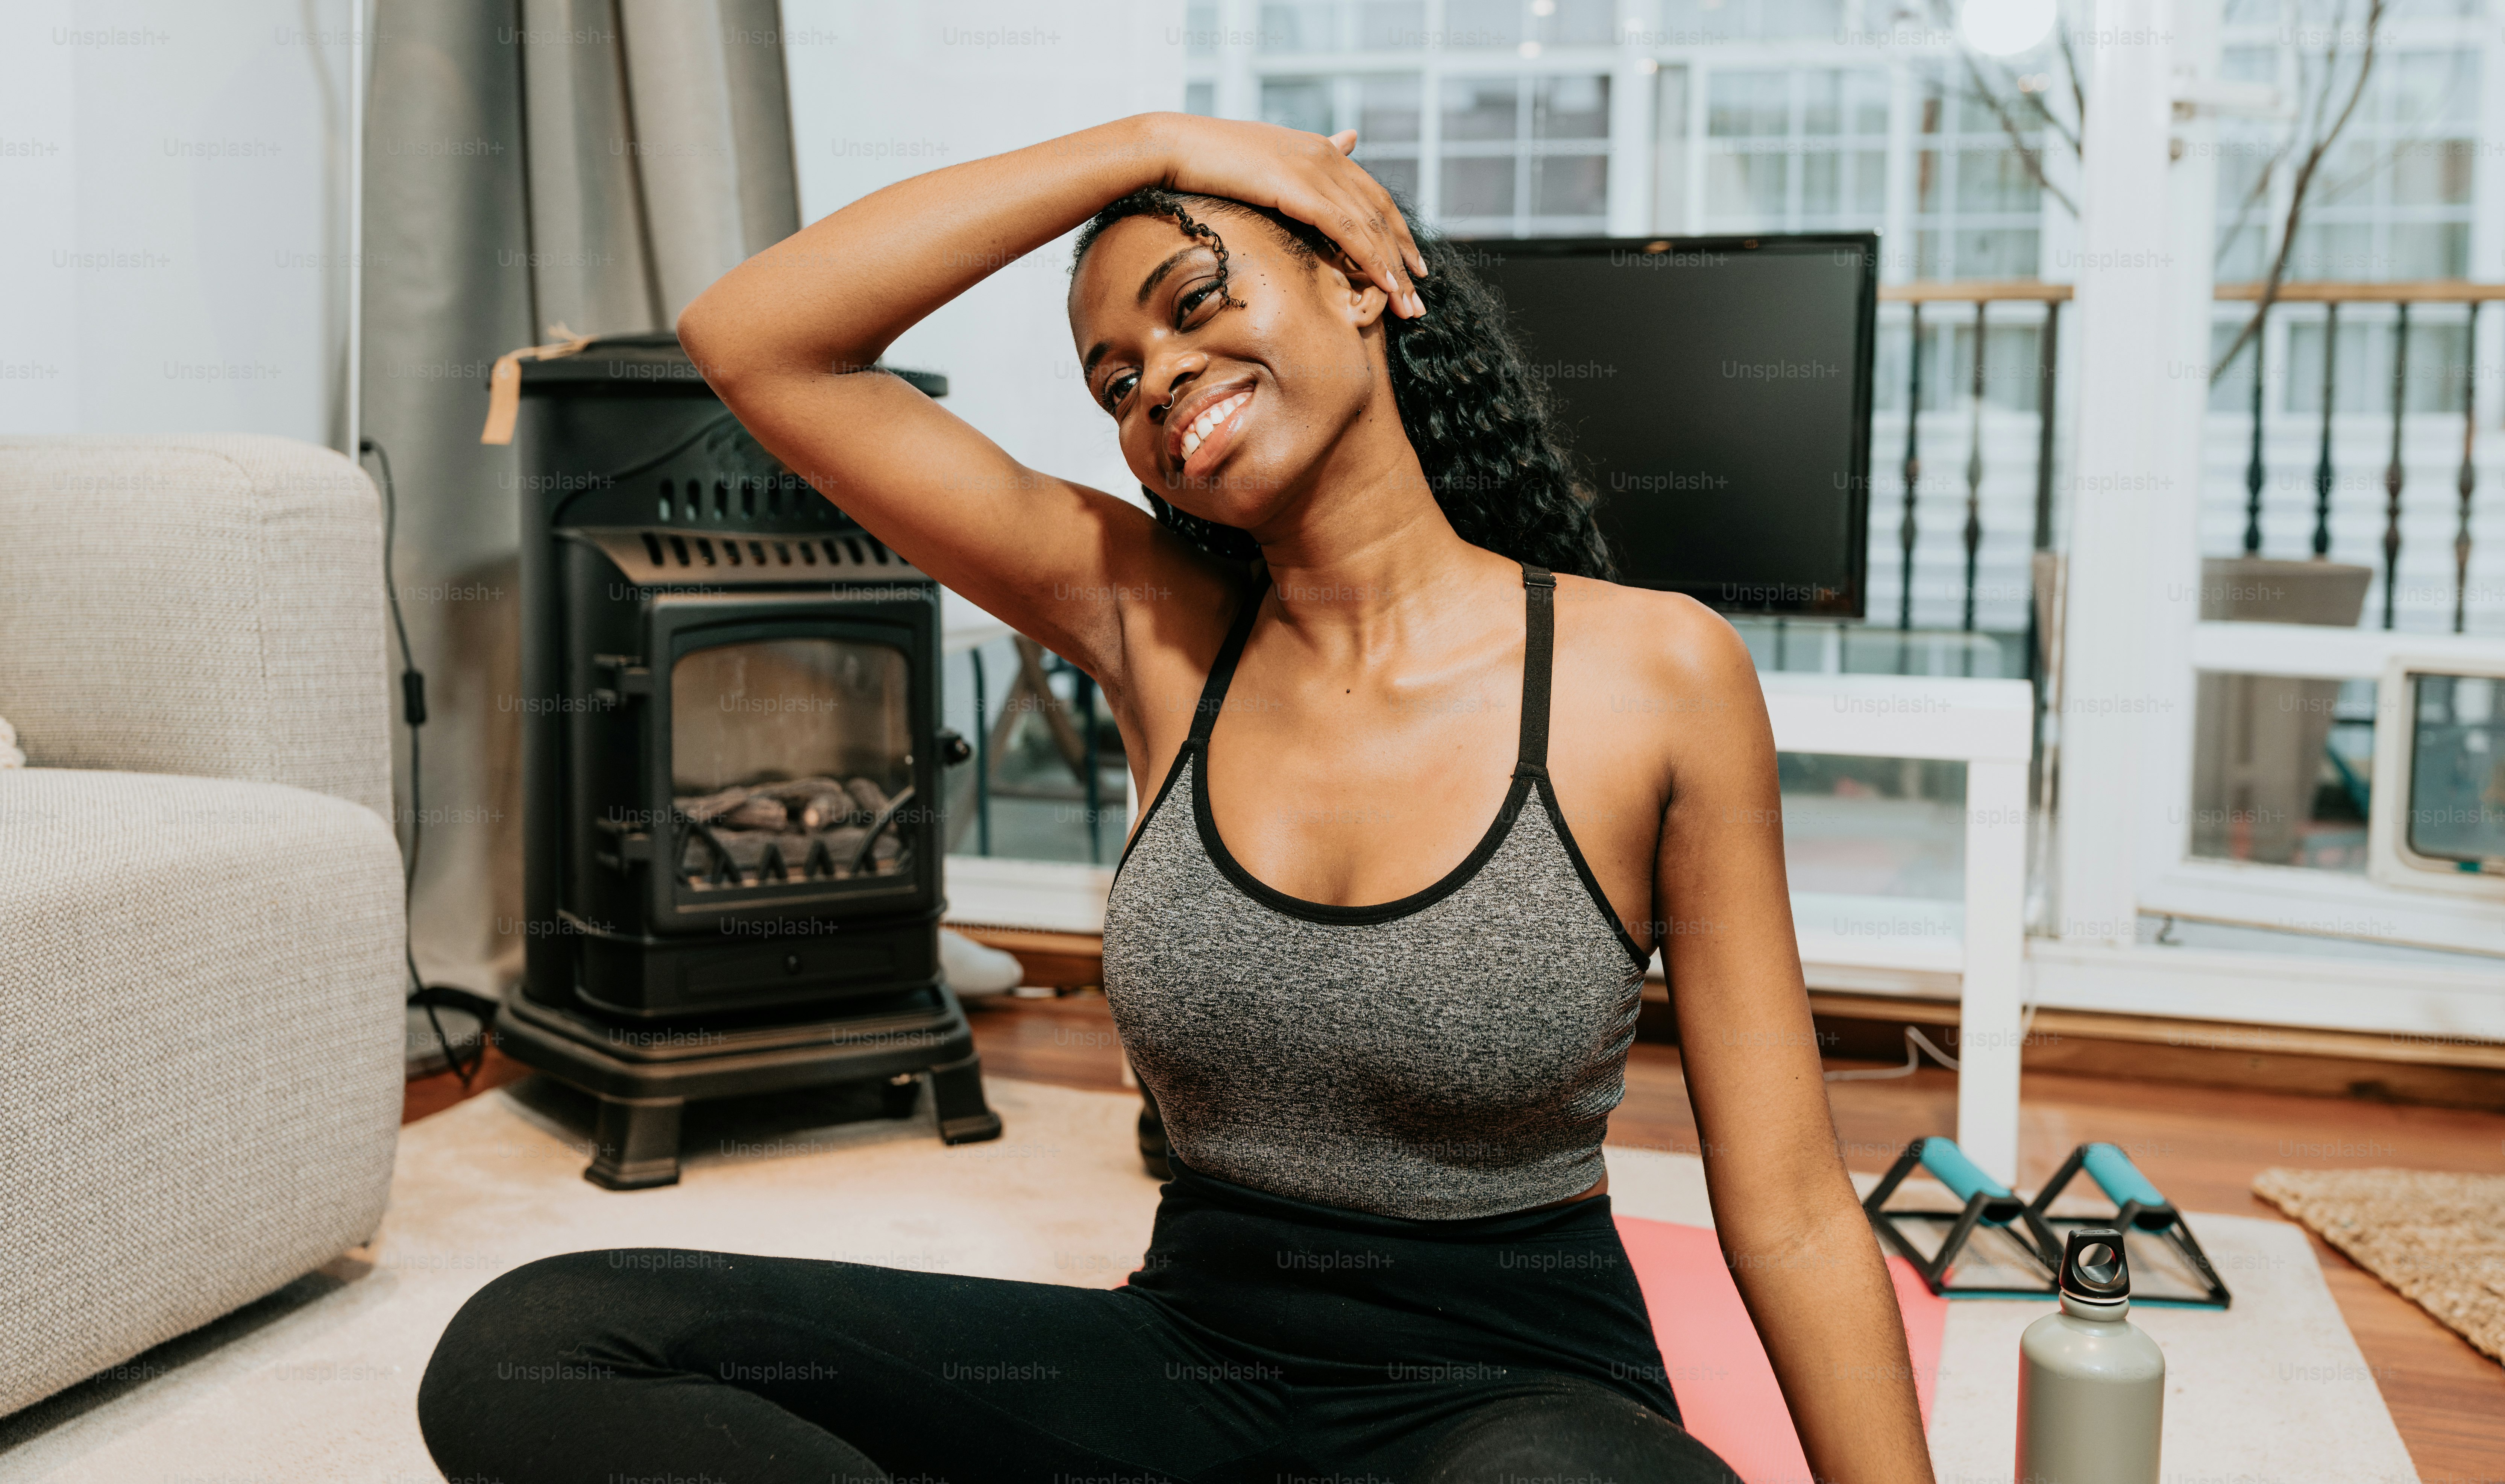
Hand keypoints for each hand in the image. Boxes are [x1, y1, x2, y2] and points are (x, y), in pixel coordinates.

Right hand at [1146, 114, 1426, 317]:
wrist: (1176, 146)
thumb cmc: (1211, 159)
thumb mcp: (1268, 158)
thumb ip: (1309, 162)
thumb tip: (1349, 139)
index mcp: (1322, 151)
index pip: (1374, 196)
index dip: (1396, 231)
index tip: (1412, 264)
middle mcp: (1328, 157)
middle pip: (1381, 214)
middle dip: (1403, 258)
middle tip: (1419, 296)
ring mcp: (1317, 171)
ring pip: (1370, 227)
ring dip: (1393, 270)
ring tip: (1409, 305)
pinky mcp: (1301, 190)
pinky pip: (1348, 231)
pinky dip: (1372, 259)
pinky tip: (1386, 283)